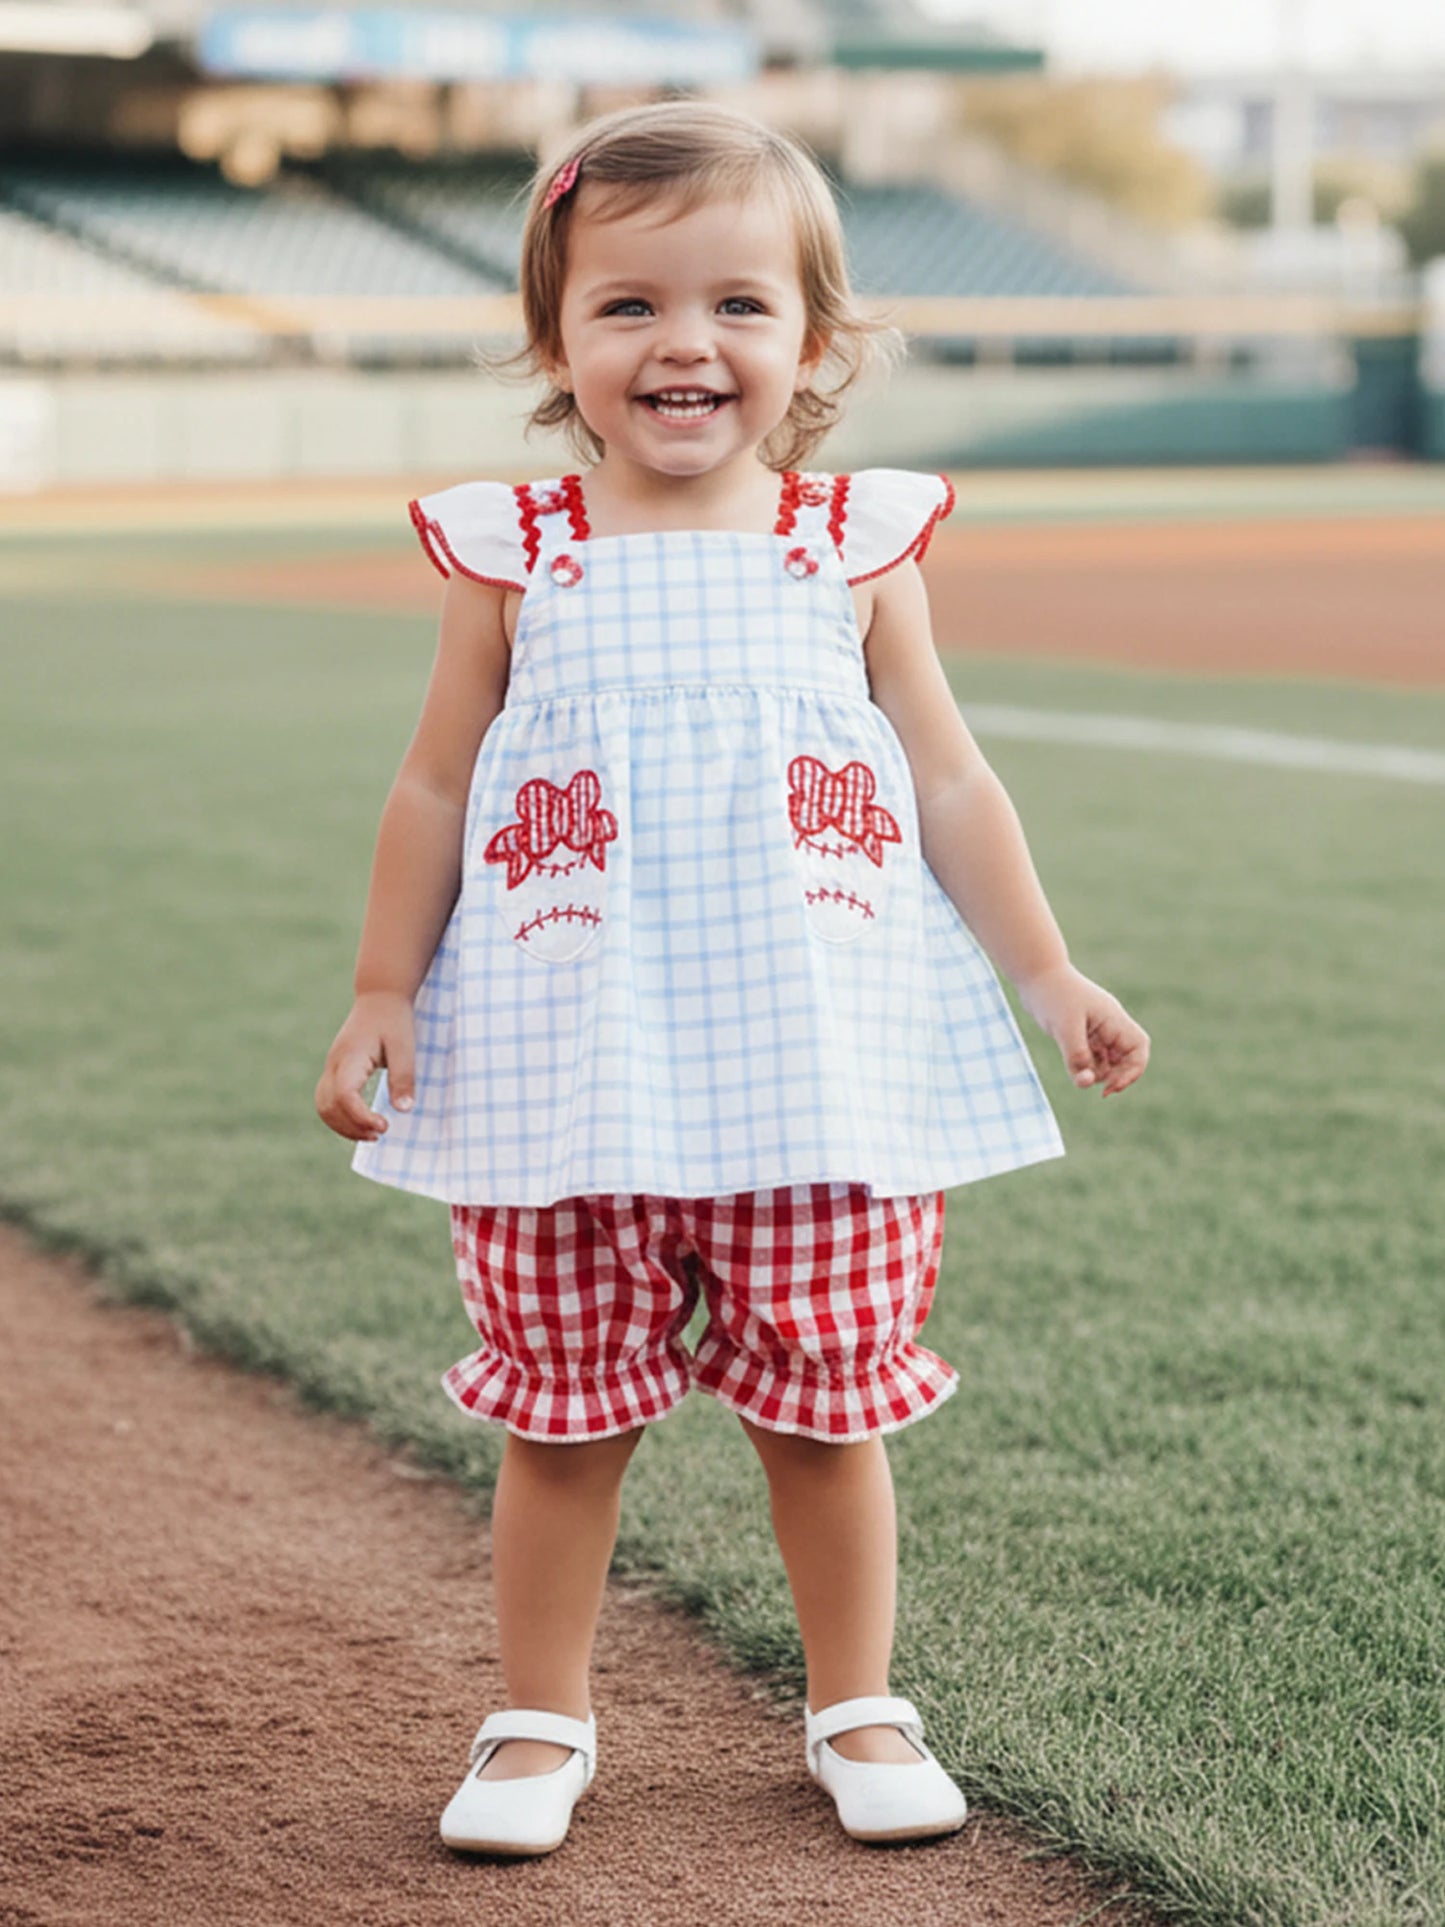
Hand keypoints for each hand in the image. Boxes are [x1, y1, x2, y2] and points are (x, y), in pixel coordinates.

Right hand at [314, 991, 416, 1140]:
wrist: (379, 997)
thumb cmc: (394, 1020)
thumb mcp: (405, 1046)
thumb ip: (403, 1077)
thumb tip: (403, 1109)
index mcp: (351, 1056)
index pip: (345, 1095)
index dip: (360, 1116)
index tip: (384, 1126)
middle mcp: (334, 1064)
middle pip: (329, 1106)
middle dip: (352, 1127)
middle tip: (380, 1134)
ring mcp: (331, 1067)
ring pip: (323, 1106)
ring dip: (343, 1126)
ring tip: (372, 1135)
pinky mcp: (334, 1071)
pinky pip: (327, 1101)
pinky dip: (340, 1118)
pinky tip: (362, 1124)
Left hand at [1017, 962, 1149, 1097]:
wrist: (1034, 974)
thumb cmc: (1053, 995)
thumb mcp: (1064, 1027)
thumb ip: (1077, 1055)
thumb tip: (1086, 1081)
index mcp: (1113, 1020)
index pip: (1138, 1048)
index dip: (1132, 1071)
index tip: (1112, 1084)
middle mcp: (1108, 1025)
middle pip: (1126, 1058)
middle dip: (1116, 1076)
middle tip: (1101, 1091)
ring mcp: (1095, 1029)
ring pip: (1106, 1060)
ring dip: (1097, 1073)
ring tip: (1079, 1075)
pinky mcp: (1080, 1033)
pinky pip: (1090, 1057)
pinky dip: (1085, 1067)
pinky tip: (1075, 1070)